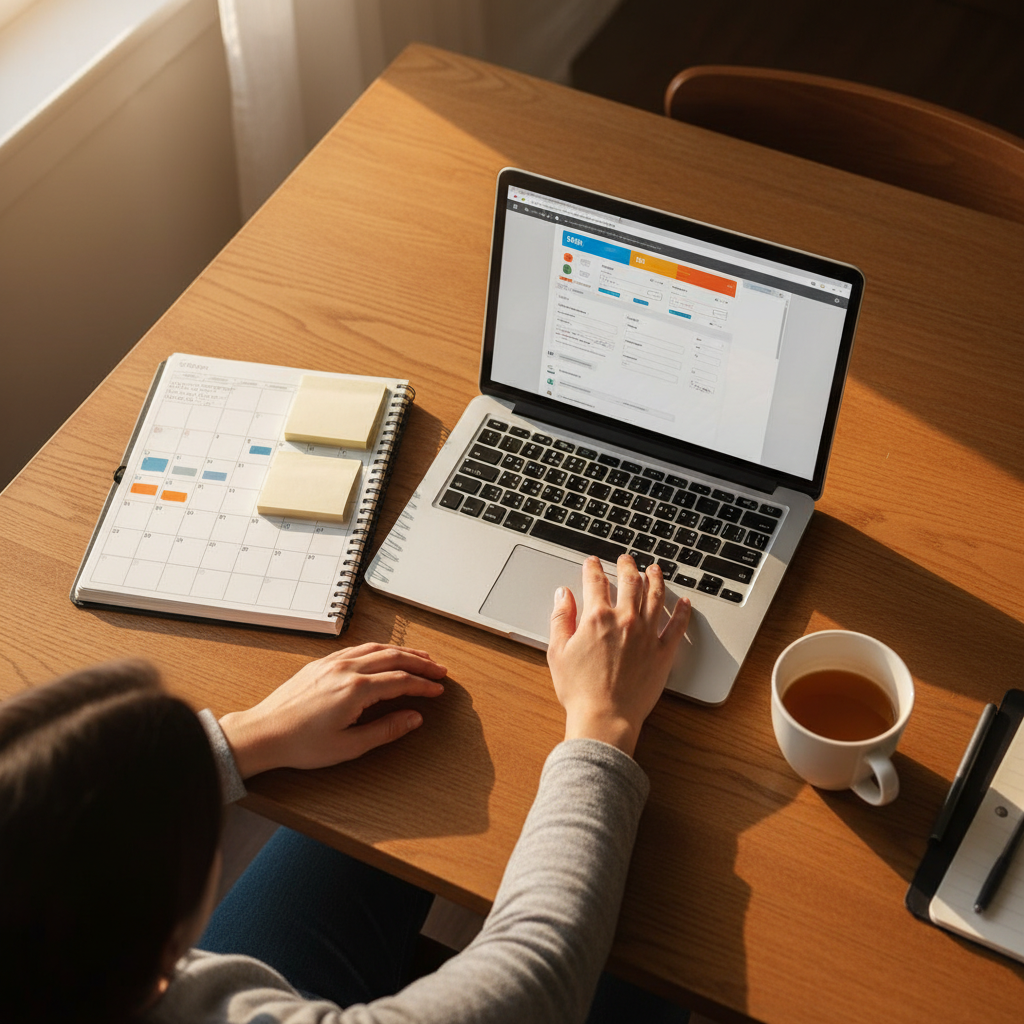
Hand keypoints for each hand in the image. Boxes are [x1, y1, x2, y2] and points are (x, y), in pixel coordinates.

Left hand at [218, 643, 446, 777]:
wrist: (263, 733)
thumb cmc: (301, 744)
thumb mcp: (349, 746)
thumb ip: (386, 730)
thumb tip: (413, 718)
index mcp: (356, 690)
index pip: (401, 680)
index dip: (424, 685)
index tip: (438, 689)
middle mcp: (346, 669)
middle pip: (394, 658)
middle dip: (421, 663)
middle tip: (439, 670)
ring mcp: (333, 663)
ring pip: (377, 648)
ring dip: (403, 652)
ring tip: (420, 658)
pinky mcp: (321, 663)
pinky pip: (358, 648)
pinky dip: (379, 649)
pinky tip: (385, 654)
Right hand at [547, 555, 690, 756]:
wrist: (605, 717)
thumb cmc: (579, 690)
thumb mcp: (558, 651)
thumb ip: (561, 618)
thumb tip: (563, 595)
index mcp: (597, 618)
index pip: (595, 582)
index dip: (593, 568)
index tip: (593, 563)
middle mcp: (625, 620)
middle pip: (630, 582)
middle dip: (627, 566)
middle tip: (626, 559)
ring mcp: (647, 635)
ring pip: (656, 596)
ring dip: (656, 579)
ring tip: (655, 569)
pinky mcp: (663, 652)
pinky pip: (677, 627)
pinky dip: (682, 612)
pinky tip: (685, 603)